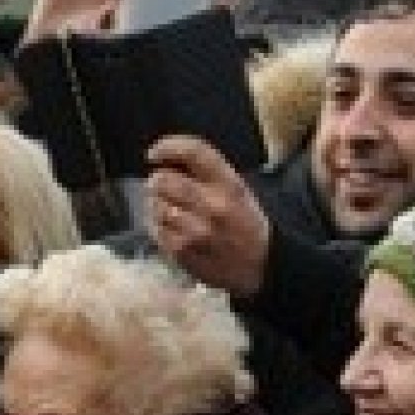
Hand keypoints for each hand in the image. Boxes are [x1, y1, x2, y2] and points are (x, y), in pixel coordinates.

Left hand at [146, 135, 270, 297]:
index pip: (193, 152)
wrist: (260, 267)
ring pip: (155, 203)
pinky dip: (159, 225)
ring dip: (158, 204)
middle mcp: (213, 205)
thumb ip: (206, 172)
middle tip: (166, 187)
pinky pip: (155, 227)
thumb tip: (165, 158)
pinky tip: (175, 229)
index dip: (167, 147)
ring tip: (176, 211)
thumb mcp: (237, 190)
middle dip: (159, 180)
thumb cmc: (244, 223)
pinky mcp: (181, 250)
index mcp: (230, 185)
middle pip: (163, 179)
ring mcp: (195, 230)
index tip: (154, 153)